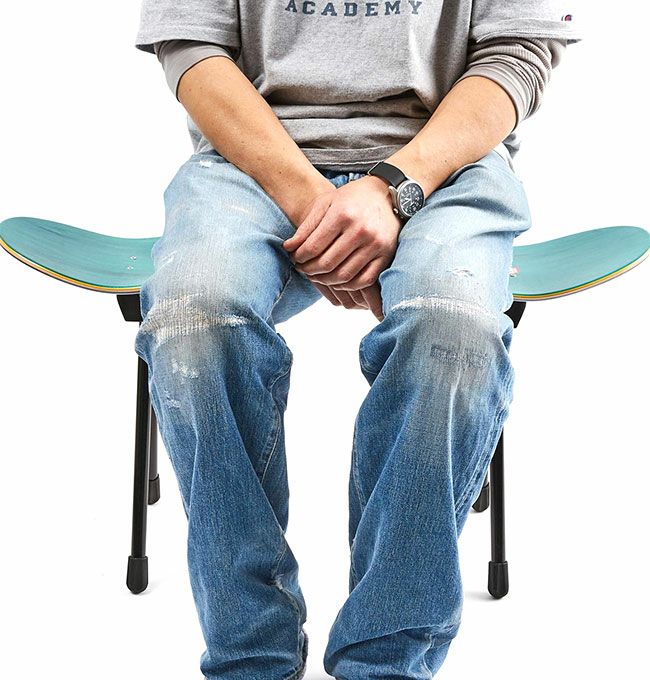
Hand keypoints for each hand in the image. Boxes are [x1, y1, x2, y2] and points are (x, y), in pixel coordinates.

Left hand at [283, 174, 401, 319]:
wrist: (387, 195)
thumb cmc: (351, 199)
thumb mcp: (326, 203)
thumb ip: (306, 226)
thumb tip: (289, 248)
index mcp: (343, 215)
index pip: (313, 247)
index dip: (299, 257)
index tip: (294, 258)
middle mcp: (361, 230)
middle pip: (327, 264)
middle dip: (309, 270)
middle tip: (303, 269)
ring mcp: (375, 245)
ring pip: (344, 276)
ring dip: (325, 280)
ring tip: (317, 275)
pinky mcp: (385, 256)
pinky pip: (363, 281)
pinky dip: (347, 286)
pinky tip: (337, 279)